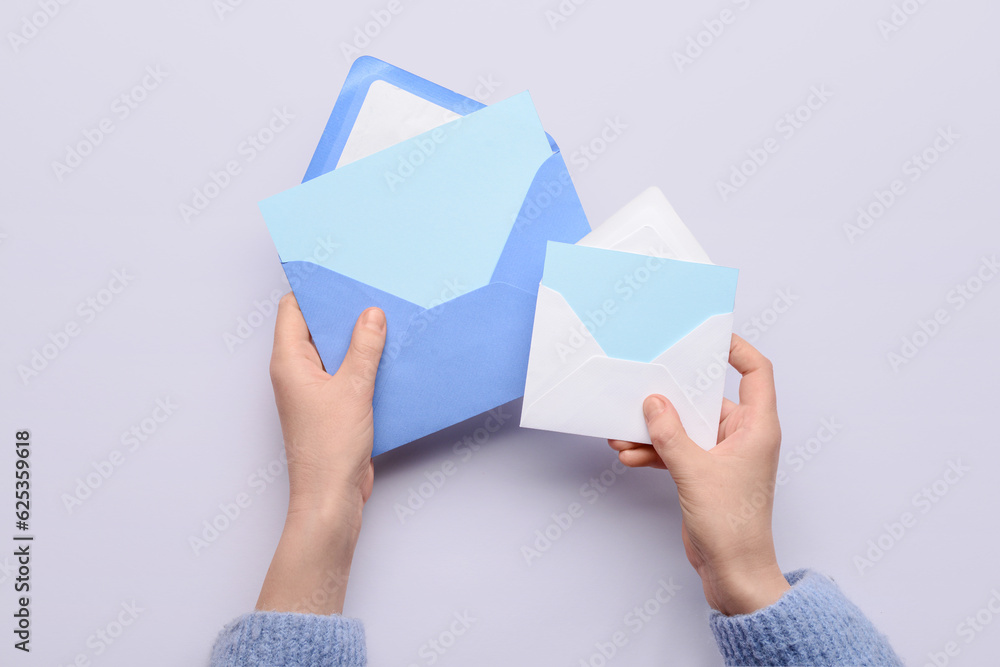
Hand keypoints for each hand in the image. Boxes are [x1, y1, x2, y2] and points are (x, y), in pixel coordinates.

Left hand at [256, 294, 385, 614]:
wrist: (332, 497)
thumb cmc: (329, 449)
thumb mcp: (353, 389)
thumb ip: (364, 348)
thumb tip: (371, 315)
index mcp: (288, 362)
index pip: (293, 310)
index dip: (314, 289)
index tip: (339, 273)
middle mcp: (296, 373)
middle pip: (315, 329)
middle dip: (342, 313)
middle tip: (371, 293)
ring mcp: (313, 391)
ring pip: (335, 352)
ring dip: (358, 341)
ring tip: (386, 322)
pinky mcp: (332, 407)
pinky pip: (347, 374)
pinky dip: (365, 365)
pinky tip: (389, 358)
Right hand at [609, 334, 789, 615]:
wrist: (733, 572)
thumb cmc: (733, 526)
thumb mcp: (694, 472)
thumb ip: (671, 434)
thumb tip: (653, 402)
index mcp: (757, 427)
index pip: (755, 373)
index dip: (737, 349)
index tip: (708, 336)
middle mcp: (743, 436)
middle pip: (706, 399)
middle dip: (671, 398)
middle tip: (643, 385)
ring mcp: (723, 456)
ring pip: (686, 427)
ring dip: (656, 429)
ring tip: (624, 431)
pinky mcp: (705, 474)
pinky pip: (678, 450)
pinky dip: (656, 451)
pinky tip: (631, 454)